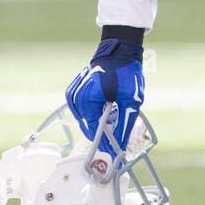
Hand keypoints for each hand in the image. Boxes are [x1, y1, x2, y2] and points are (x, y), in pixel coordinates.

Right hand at [65, 38, 144, 157]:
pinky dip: (96, 113)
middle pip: (88, 128)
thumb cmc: (126, 72)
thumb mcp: (131, 100)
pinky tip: (109, 107)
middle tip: (120, 135)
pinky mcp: (74, 92)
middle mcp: (75, 99)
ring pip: (86, 120)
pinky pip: (84, 111)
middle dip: (104, 133)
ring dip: (100, 123)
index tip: (117, 154)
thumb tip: (120, 147)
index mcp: (87, 100)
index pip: (94, 132)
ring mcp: (73, 95)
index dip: (106, 144)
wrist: (119, 50)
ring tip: (116, 115)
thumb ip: (124, 125)